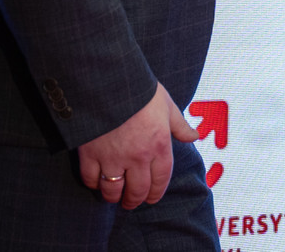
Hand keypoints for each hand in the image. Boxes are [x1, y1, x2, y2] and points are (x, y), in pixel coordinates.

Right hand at [77, 83, 200, 208]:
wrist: (109, 82)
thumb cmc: (140, 91)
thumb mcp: (167, 105)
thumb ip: (179, 125)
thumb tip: (194, 136)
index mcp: (159, 145)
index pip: (161, 179)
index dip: (156, 193)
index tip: (152, 199)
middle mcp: (138, 157)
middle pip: (137, 190)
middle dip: (135, 200)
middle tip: (132, 203)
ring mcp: (113, 158)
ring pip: (113, 190)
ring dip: (114, 197)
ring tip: (115, 197)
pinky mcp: (90, 154)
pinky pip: (90, 179)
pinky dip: (93, 184)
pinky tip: (96, 182)